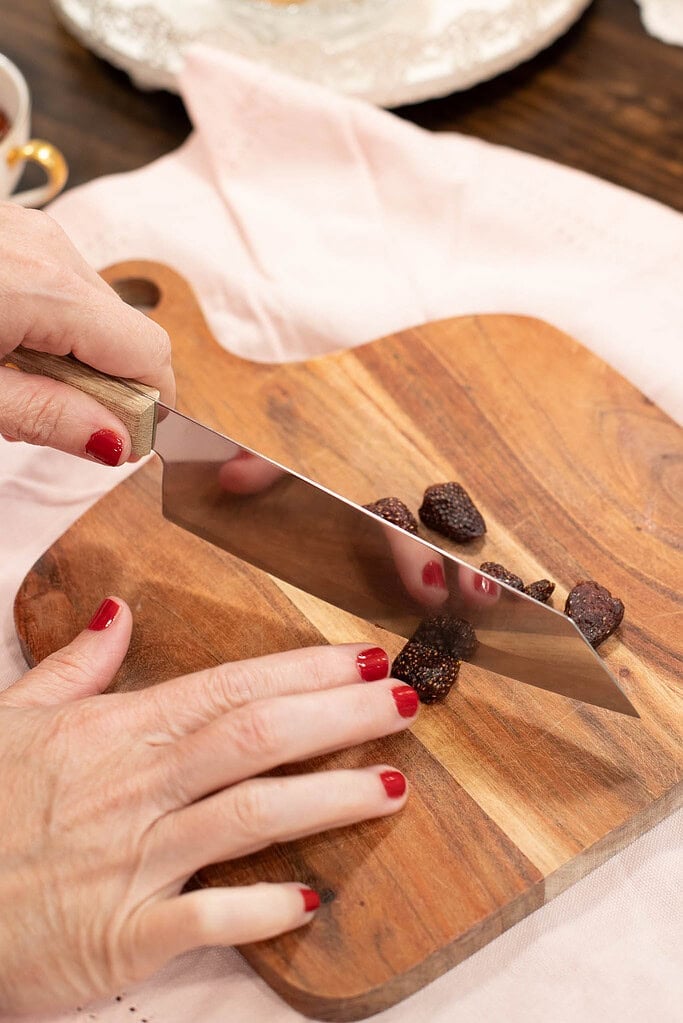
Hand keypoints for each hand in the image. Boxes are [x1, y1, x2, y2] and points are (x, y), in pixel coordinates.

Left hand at [0, 203, 174, 464]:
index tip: (119, 442)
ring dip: (77, 355)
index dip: (149, 406)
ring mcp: (35, 232)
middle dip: (106, 384)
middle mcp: (53, 248)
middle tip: (45, 413)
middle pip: (127, 334)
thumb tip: (122, 443)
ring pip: (98, 313)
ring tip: (12, 373)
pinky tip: (7, 339)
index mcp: (48, 286)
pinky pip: (66, 288)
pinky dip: (53, 324)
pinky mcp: (19, 232)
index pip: (151, 355)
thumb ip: (48, 416)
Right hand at [0, 597, 415, 1013]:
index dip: (302, 671)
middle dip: (339, 715)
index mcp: (115, 732)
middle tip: (406, 699)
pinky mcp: (123, 934)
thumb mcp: (14, 719)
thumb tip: (121, 611)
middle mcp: (136, 788)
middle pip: (255, 738)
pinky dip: (260, 911)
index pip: (228, 687)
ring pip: (248, 817)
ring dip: (328, 799)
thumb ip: (77, 665)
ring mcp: (134, 862)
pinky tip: (313, 900)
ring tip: (393, 785)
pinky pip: (205, 921)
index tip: (361, 656)